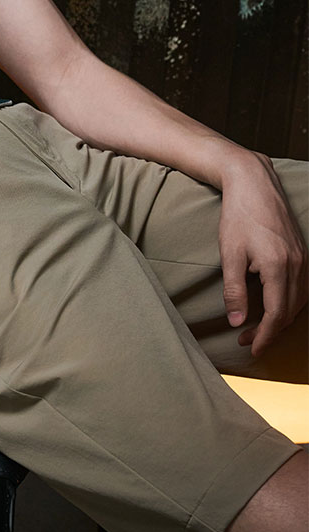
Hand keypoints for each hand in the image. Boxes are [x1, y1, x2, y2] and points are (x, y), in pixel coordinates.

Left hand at [218, 151, 307, 357]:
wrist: (253, 182)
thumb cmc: (238, 215)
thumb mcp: (230, 254)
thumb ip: (234, 290)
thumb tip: (237, 321)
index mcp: (278, 266)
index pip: (276, 314)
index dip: (265, 336)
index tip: (251, 348)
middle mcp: (297, 265)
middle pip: (290, 312)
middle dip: (270, 331)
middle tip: (246, 339)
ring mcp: (303, 258)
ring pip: (299, 302)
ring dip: (280, 318)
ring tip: (257, 326)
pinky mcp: (302, 253)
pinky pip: (301, 288)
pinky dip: (289, 302)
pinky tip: (273, 305)